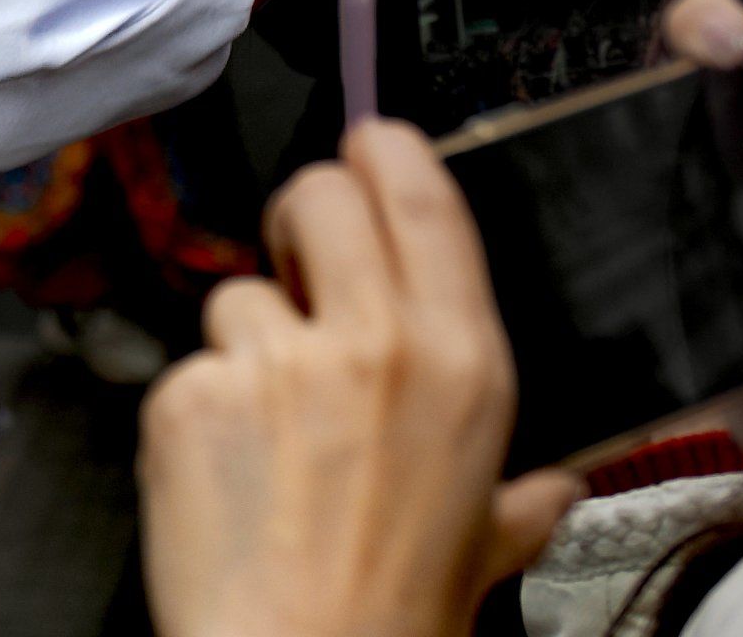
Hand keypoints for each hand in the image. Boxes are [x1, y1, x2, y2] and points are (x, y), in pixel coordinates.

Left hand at [139, 120, 579, 636]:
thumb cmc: (396, 613)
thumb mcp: (485, 547)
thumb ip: (519, 499)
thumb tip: (556, 487)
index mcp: (458, 361)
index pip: (418, 192)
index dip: (380, 152)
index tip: (362, 151)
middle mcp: (373, 341)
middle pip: (317, 190)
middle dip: (300, 218)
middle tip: (299, 274)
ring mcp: (273, 359)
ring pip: (237, 289)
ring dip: (244, 344)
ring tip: (267, 434)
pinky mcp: (190, 388)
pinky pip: (186, 364)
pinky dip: (195, 410)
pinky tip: (221, 472)